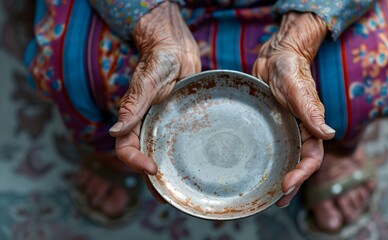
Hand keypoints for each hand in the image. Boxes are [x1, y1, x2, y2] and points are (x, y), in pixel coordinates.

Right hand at [109, 2, 200, 199]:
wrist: (177, 49)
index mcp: (133, 118)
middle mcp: (146, 124)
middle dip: (151, 179)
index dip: (134, 161)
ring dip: (167, 172)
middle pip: (144, 157)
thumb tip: (114, 132)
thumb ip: (133, 106)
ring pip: (161, 153)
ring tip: (179, 191)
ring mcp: (163, 124)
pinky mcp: (178, 121)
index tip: (152, 168)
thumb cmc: (159, 59)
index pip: (125, 148)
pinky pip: (178, 142)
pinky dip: (182, 156)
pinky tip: (195, 167)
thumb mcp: (146, 82)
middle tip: (167, 196)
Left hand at [252, 12, 334, 206]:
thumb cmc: (290, 68)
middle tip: (278, 200)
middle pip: (299, 163)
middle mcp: (300, 131)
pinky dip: (268, 160)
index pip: (312, 157)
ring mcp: (286, 129)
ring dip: (280, 175)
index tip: (286, 186)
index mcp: (312, 126)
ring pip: (286, 158)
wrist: (276, 55)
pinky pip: (272, 146)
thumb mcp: (298, 88)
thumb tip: (328, 134)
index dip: (302, 174)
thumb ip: (311, 110)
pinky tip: (257, 168)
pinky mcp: (272, 125)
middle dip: (292, 184)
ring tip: (268, 194)